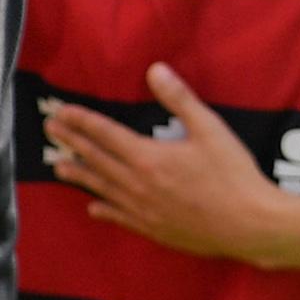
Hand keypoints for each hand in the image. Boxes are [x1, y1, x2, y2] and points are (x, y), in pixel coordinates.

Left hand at [41, 64, 299, 261]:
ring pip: (103, 189)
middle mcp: (138, 185)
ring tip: (58, 167)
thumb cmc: (234, 175)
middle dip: (72, 142)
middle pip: (97, 160)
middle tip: (50, 130)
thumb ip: (180, 100)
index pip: (106, 134)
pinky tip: (93, 208)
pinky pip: (121, 218)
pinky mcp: (154, 229)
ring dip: (79, 176)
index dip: (82, 121)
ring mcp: (144, 210)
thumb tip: (156, 70)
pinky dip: (104, 210)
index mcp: (149, 158)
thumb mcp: (210, 129)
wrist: (249, 225)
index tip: (62, 112)